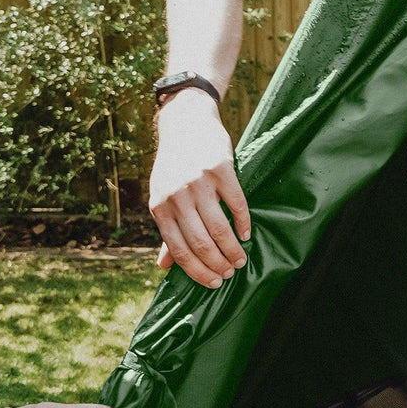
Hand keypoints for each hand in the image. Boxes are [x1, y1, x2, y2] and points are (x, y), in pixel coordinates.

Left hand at [149, 88, 250, 287]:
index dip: (197, 271)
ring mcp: (199, 182)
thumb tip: (164, 267)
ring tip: (241, 260)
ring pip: (219, 227)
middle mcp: (177, 196)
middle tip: (230, 273)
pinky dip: (243, 223)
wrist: (185, 122)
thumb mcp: (163, 195)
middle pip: (200, 242)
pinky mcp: (220, 169)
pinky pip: (236, 204)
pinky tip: (246, 234)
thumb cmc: (173, 165)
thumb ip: (168, 230)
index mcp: (159, 206)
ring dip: (232, 249)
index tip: (213, 284)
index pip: (179, 250)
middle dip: (217, 264)